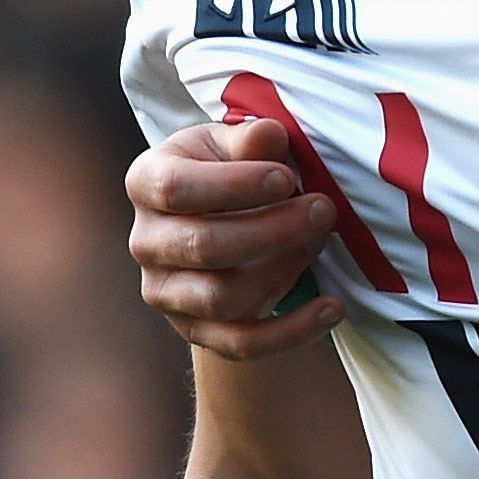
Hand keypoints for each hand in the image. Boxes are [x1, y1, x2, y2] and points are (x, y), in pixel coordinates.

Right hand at [125, 121, 341, 358]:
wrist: (222, 224)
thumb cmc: (231, 172)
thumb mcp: (236, 144)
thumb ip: (251, 140)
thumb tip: (268, 135)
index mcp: (146, 183)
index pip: (176, 188)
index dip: (234, 185)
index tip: (286, 178)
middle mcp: (145, 241)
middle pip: (203, 246)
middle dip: (272, 229)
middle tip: (323, 209)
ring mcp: (166, 291)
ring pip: (220, 296)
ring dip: (282, 271)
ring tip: (320, 243)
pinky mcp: (196, 330)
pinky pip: (241, 344)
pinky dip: (291, 332)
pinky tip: (333, 308)